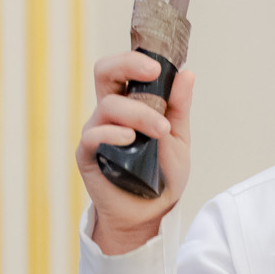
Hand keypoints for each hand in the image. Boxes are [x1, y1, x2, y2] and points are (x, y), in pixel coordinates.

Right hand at [76, 50, 193, 254]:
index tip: (159, 66)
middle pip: (104, 72)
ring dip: (138, 114)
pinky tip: (129, 139)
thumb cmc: (162, 174)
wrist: (151, 213)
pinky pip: (93, 135)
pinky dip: (112, 133)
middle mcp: (109, 112)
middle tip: (152, 73)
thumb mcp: (178, 138)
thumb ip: (178, 107)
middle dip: (126, 65)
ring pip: (109, 106)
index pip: (123, 69)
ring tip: (160, 131)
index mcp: (130, 102)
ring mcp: (96, 131)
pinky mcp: (87, 155)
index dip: (136, 59)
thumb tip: (187, 73)